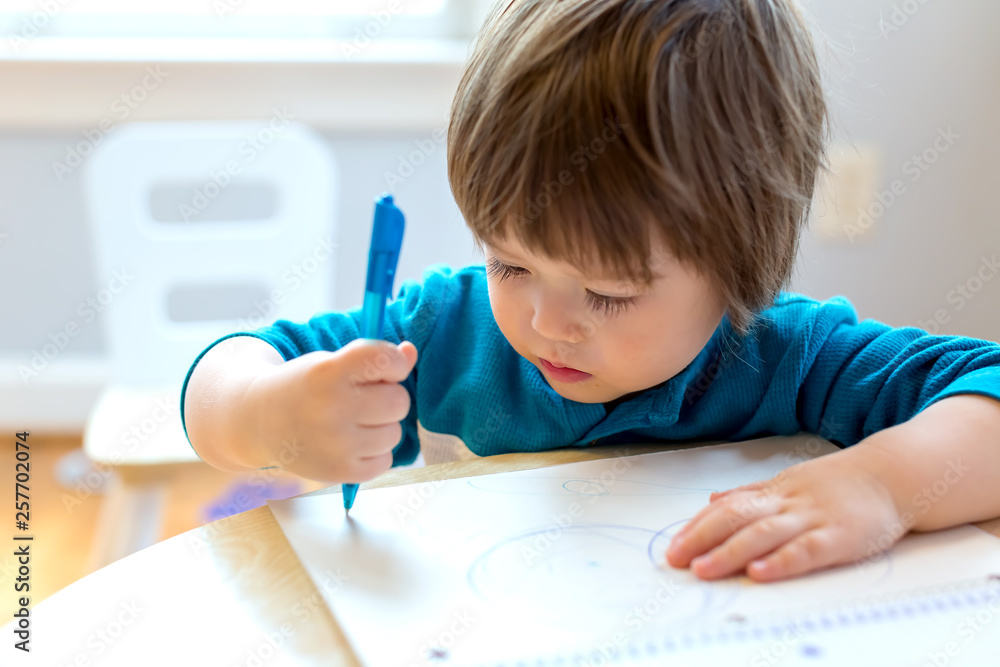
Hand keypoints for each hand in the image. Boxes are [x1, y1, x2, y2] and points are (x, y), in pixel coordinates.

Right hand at [239, 339, 417, 482]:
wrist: (259, 421)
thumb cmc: (305, 387)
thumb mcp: (332, 363)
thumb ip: (374, 357)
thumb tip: (410, 352)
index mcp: (329, 371)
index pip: (385, 359)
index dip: (395, 362)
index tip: (385, 367)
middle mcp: (332, 408)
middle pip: (398, 401)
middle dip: (388, 397)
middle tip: (364, 398)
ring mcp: (336, 444)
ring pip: (394, 433)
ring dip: (381, 426)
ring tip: (352, 422)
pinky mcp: (339, 472)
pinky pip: (385, 460)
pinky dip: (374, 452)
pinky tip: (350, 443)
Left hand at [665, 443, 904, 581]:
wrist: (895, 474)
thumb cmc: (841, 483)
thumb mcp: (791, 481)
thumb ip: (752, 493)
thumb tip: (713, 499)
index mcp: (775, 491)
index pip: (728, 507)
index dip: (698, 526)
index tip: (673, 545)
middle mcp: (788, 502)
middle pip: (737, 518)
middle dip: (702, 538)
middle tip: (675, 558)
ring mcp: (813, 518)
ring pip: (764, 533)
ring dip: (730, 552)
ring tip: (703, 569)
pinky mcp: (839, 536)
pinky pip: (806, 550)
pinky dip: (781, 561)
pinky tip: (759, 572)